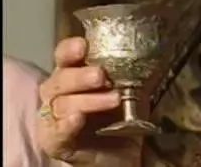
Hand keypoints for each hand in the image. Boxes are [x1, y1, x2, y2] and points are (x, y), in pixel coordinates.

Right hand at [37, 37, 142, 165]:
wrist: (122, 154)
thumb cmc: (122, 116)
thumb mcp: (131, 90)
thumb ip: (130, 73)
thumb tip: (145, 52)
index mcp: (74, 74)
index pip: (64, 57)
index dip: (70, 49)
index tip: (83, 45)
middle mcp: (59, 93)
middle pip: (59, 79)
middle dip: (80, 76)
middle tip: (101, 76)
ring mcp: (54, 118)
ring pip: (61, 104)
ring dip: (87, 100)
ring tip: (113, 99)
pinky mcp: (55, 143)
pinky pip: (54, 133)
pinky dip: (65, 125)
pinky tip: (77, 119)